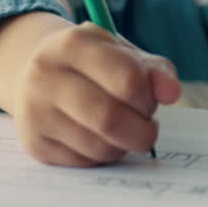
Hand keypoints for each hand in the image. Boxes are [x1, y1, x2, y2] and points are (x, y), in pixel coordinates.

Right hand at [0, 13, 181, 165]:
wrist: (37, 74)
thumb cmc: (94, 65)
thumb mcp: (124, 55)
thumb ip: (155, 71)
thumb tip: (173, 93)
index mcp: (74, 44)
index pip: (128, 80)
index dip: (149, 98)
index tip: (150, 102)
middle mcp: (46, 76)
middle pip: (109, 118)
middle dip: (143, 131)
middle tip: (148, 128)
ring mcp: (35, 112)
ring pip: (99, 146)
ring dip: (124, 145)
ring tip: (123, 130)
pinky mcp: (35, 144)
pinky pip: (84, 162)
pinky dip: (104, 157)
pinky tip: (101, 138)